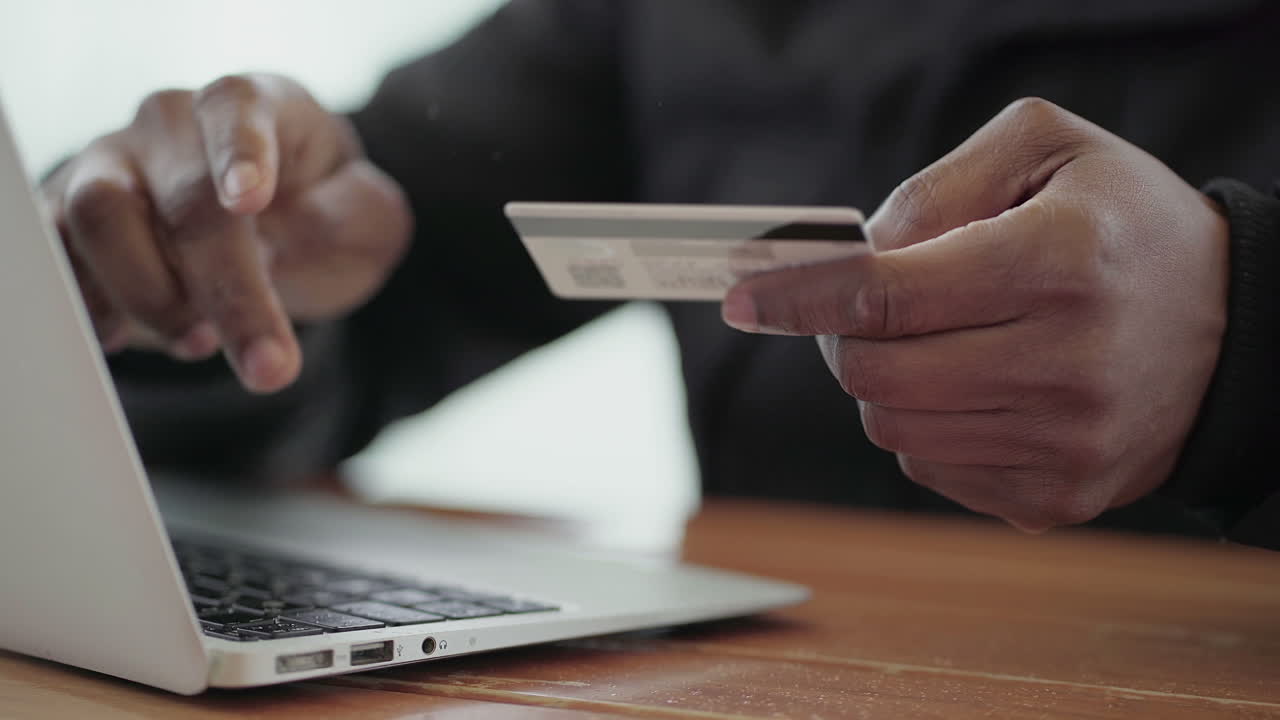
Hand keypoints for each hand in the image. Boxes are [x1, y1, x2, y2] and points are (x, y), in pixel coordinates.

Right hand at [41, 74, 410, 392]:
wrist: (270, 222)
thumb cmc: (318, 208)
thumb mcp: (368, 215)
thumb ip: (355, 214)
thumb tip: (303, 227)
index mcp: (251, 106)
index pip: (236, 112)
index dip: (242, 156)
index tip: (250, 203)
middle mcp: (171, 126)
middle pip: (182, 196)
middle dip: (226, 289)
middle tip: (267, 366)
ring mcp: (113, 166)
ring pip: (100, 218)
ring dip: (152, 297)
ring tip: (199, 342)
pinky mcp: (70, 218)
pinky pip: (62, 257)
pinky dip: (93, 305)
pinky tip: (127, 336)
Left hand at [721, 98, 1228, 531]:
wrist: (1236, 330)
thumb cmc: (1126, 226)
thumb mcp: (1046, 150)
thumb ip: (935, 186)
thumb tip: (847, 255)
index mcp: (1060, 264)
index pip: (886, 296)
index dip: (800, 296)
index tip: (746, 296)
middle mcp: (1068, 365)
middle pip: (875, 374)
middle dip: (845, 336)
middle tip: (862, 308)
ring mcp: (1065, 446)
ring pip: (893, 427)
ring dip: (887, 381)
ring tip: (937, 340)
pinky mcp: (1059, 499)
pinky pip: (930, 468)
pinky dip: (927, 425)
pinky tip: (976, 387)